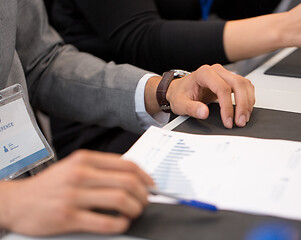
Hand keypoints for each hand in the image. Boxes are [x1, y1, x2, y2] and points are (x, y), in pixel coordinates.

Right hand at [0, 150, 153, 235]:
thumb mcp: (73, 166)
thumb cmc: (50, 185)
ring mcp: (74, 195)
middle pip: (128, 182)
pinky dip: (120, 224)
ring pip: (120, 200)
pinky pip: (105, 221)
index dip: (145, 177)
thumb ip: (100, 169)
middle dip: (144, 194)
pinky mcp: (68, 216)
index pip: (127, 164)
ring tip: (134, 212)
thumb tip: (131, 177)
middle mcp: (81, 174)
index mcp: (85, 159)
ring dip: (135, 208)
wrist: (17, 201)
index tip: (151, 185)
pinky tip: (121, 223)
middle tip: (144, 202)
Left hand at [166, 64, 254, 127]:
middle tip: (240, 122)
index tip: (228, 121)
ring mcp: (224, 74)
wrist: (179, 90)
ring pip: (244, 84)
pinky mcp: (229, 80)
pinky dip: (248, 98)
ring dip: (247, 102)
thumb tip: (203, 112)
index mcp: (204, 73)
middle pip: (238, 84)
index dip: (227, 107)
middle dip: (242, 105)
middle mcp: (216, 71)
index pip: (222, 88)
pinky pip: (244, 86)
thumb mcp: (180, 104)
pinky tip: (245, 110)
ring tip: (244, 118)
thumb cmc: (180, 94)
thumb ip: (191, 108)